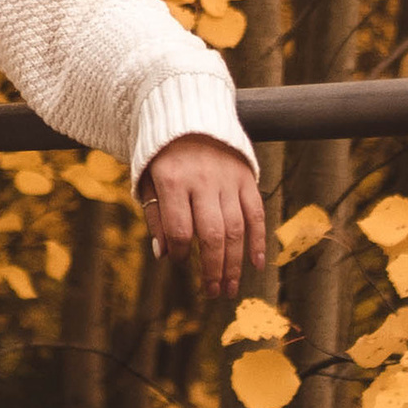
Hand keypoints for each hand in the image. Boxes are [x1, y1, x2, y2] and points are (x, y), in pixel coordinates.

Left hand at [137, 135, 266, 300]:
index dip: (182, 252)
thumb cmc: (164, 156)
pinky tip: (256, 264)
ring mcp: (228, 179)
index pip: (180, 229)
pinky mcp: (247, 177)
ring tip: (230, 288)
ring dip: (234, 263)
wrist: (190, 115)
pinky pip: (256, 213)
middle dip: (213, 268)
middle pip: (212, 234)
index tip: (182, 262)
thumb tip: (164, 255)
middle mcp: (203, 181)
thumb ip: (155, 216)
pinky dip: (259, 240)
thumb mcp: (149, 181)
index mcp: (173, 181)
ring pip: (236, 228)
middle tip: (213, 292)